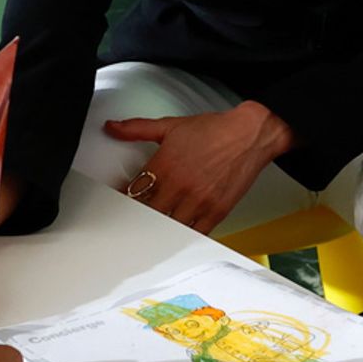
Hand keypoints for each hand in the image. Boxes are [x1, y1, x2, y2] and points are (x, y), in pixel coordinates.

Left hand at [106, 100, 295, 233]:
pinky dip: (183, 236)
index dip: (123, 198)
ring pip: (168, 227)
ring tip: (151, 229)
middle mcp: (179, 185)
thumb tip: (114, 127)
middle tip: (132, 219)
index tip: (119, 201)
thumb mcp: (171, 125)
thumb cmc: (215, 130)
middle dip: (138, 215)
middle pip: (147, 213)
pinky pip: (193, 234)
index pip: (133, 190)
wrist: (249, 134)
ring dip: (158, 228)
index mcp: (165, 164)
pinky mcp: (215, 212)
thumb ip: (138, 128)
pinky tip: (176, 234)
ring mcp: (198, 201)